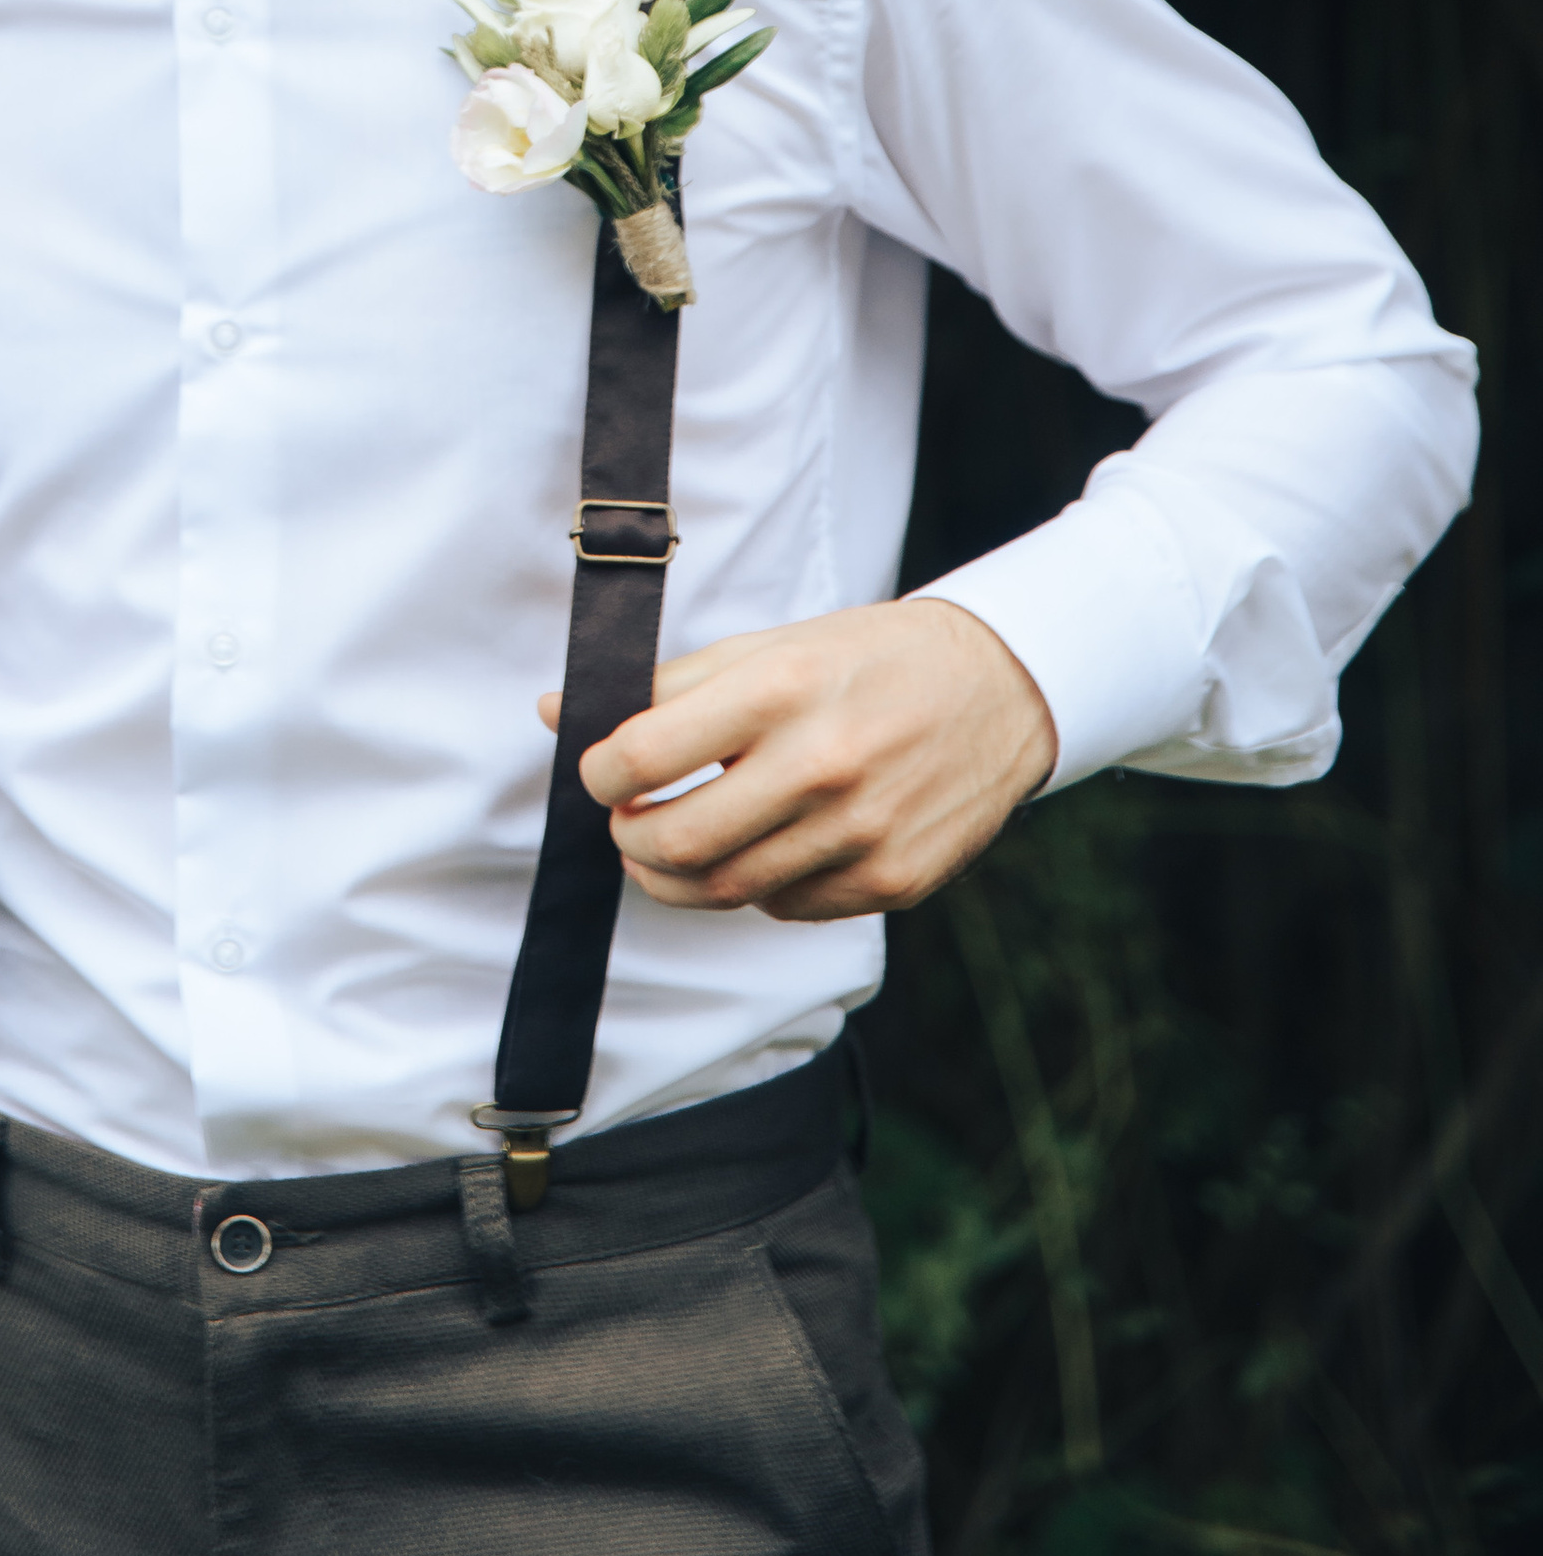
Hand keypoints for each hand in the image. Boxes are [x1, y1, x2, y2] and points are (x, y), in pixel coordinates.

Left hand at [545, 597, 1056, 922]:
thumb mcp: (769, 648)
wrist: (997, 689)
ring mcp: (861, 833)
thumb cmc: (864, 660)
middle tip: (625, 822)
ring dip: (673, 878)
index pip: (644, 755)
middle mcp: (822, 765)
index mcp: (781, 691)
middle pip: (674, 841)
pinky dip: (750, 887)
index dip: (599, 774)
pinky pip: (786, 907)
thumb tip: (558, 713)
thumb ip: (665, 686)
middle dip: (627, 840)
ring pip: (725, 889)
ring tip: (666, 847)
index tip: (598, 772)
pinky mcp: (891, 882)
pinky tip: (755, 850)